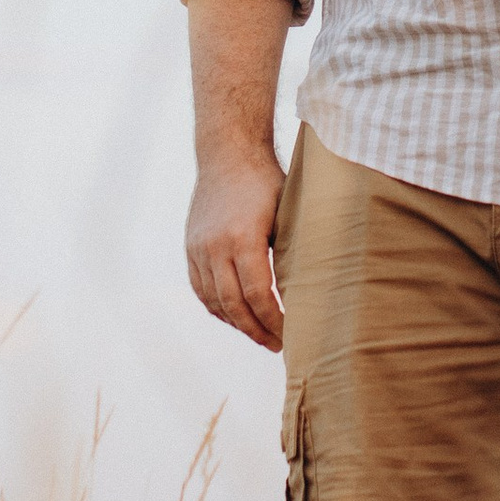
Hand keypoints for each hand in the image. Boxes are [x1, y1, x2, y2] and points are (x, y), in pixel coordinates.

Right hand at [185, 146, 285, 349]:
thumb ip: (292, 251)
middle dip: (256, 330)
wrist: (228, 155)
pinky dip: (217, 307)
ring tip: (258, 334)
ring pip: (214, 300)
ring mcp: (199, 248)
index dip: (273, 320)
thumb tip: (309, 291)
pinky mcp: (190, 247)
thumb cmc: (268, 182)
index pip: (258, 295)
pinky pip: (201, 288)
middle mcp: (216, 247)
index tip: (290, 334)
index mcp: (243, 238)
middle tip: (276, 345)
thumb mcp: (287, 214)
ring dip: (236, 323)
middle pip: (233, 304)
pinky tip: (235, 317)